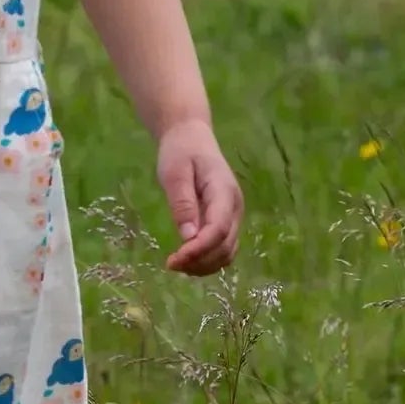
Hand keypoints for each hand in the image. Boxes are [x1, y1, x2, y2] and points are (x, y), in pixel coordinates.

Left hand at [156, 117, 242, 274]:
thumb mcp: (175, 173)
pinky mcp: (226, 221)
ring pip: (227, 252)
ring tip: (176, 264)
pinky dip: (207, 260)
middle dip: (200, 261)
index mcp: (224, 192)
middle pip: (225, 246)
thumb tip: (188, 237)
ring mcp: (233, 216)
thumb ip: (182, 203)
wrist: (191, 138)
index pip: (218, 229)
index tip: (174, 260)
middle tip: (170, 264)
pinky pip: (223, 248)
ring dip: (204, 265)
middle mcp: (234, 207)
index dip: (199, 249)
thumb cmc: (181, 152)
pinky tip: (187, 259)